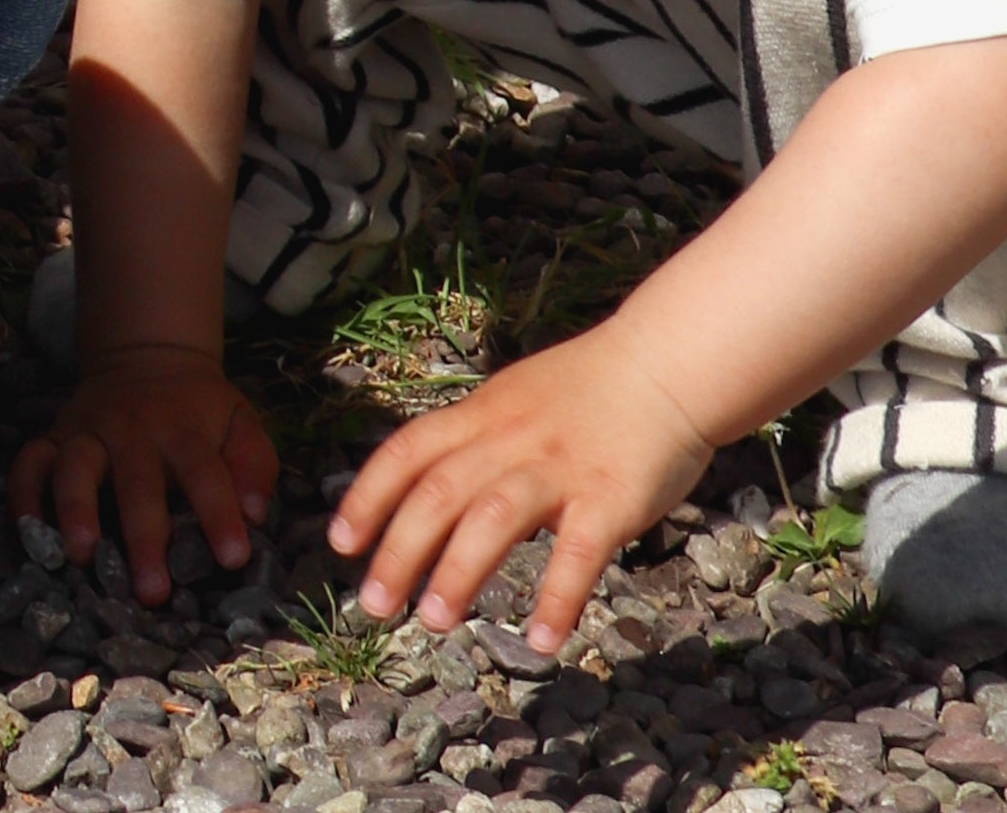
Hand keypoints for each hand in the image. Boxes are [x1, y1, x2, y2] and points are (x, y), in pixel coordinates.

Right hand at [10, 350, 276, 605]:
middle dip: (143, 537)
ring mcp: (87, 431)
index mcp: (183, 429)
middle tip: (152, 591)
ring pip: (74, 468)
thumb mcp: (241, 422)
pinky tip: (28, 532)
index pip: (205, 471)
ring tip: (80, 556)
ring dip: (75, 510)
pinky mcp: (54, 435)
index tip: (234, 558)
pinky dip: (23, 495)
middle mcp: (131, 429)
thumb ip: (254, 464)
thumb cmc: (200, 409)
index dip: (219, 513)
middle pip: (137, 482)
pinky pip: (28, 463)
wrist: (147, 355)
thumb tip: (256, 514)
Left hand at [326, 323, 714, 651]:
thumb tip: (434, 490)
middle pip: (440, 491)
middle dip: (399, 549)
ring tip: (432, 622)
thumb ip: (477, 440)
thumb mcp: (516, 398)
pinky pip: (578, 552)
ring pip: (494, 516)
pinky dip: (557, 596)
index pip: (409, 451)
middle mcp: (511, 438)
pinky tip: (542, 641)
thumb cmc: (590, 388)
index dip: (369, 495)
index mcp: (483, 414)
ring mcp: (560, 468)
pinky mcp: (610, 498)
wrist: (667, 363)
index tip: (339, 542)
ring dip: (459, 570)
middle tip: (372, 604)